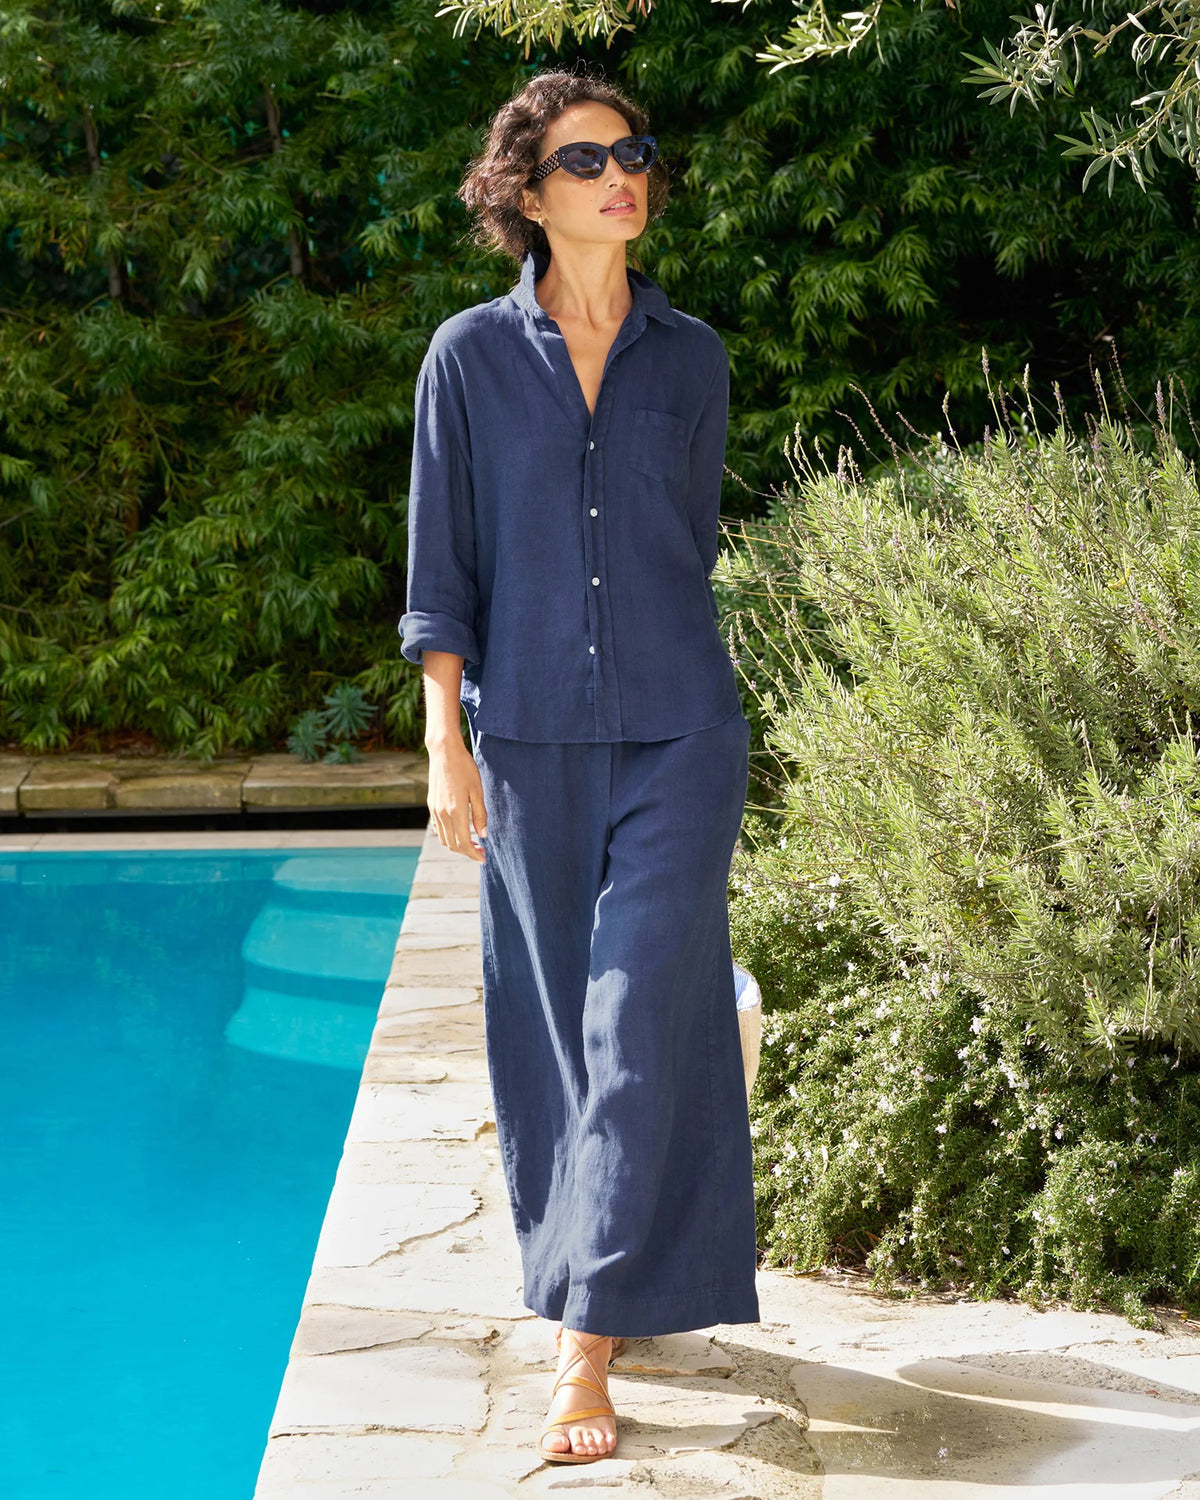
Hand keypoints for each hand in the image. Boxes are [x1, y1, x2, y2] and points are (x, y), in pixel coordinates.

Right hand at [426, 736, 487, 862]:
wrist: (444, 752)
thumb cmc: (465, 768)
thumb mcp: (477, 791)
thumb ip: (480, 815)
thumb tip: (483, 836)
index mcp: (456, 811)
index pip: (463, 843)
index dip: (473, 854)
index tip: (483, 858)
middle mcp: (442, 814)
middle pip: (453, 844)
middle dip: (467, 852)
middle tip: (481, 851)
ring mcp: (435, 810)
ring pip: (444, 838)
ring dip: (457, 845)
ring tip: (472, 842)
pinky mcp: (431, 805)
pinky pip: (438, 828)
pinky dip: (448, 836)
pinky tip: (459, 831)